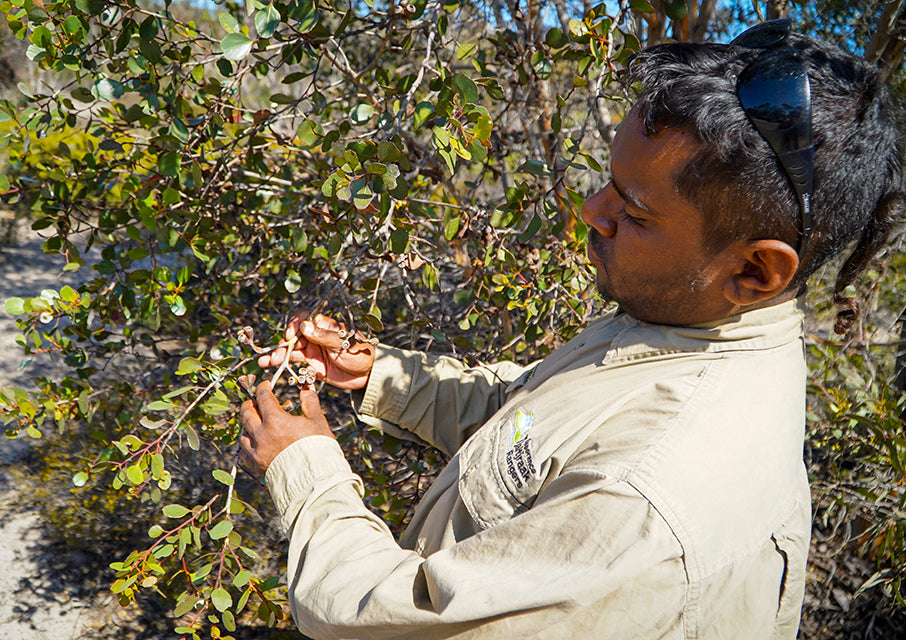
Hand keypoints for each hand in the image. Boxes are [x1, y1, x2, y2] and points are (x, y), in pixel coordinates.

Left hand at [239, 380, 333, 476]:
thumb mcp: (317, 421)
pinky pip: (244, 453)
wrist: (314, 477)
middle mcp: (261, 434)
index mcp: (275, 420)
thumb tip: (306, 390)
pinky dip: (247, 446)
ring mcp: (257, 451)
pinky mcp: (256, 466)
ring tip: (254, 423)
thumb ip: (310, 403)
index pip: (263, 397)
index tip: (265, 385)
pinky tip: (253, 444)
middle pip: (247, 413)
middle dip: (250, 404)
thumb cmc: (318, 449)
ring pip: (243, 433)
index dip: (263, 388)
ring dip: (247, 425)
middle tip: (254, 401)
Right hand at [260, 311, 375, 389]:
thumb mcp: (343, 343)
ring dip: (277, 354)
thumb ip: (324, 336)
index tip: (291, 334)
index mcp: (324, 325)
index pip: (304, 318)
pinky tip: (270, 365)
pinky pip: (293, 361)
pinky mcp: (310, 363)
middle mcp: (315, 335)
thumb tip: (304, 326)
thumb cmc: (360, 353)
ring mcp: (311, 349)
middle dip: (283, 343)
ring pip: (289, 349)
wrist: (367, 374)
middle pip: (293, 335)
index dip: (295, 324)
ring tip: (266, 362)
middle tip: (278, 353)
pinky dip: (281, 363)